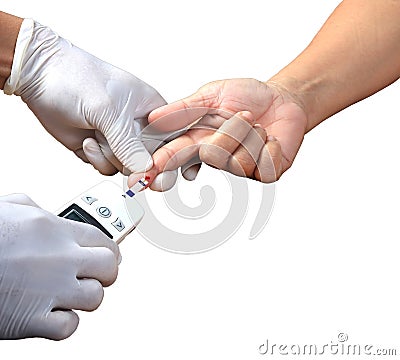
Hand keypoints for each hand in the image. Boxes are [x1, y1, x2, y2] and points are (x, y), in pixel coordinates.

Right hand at [0, 194, 119, 339]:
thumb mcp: (10, 207)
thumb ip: (38, 210)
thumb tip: (50, 215)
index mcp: (55, 229)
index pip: (104, 241)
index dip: (108, 251)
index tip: (106, 256)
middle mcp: (59, 258)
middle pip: (109, 268)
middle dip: (104, 273)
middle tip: (92, 275)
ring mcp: (48, 289)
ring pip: (95, 298)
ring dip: (84, 298)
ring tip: (67, 294)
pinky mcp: (30, 319)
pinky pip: (68, 326)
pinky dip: (64, 323)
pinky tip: (50, 313)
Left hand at [4, 19, 179, 189]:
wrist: (39, 78)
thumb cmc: (75, 77)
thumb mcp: (107, 110)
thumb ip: (128, 143)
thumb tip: (146, 169)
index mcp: (152, 110)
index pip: (173, 140)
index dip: (171, 157)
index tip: (158, 166)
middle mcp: (139, 126)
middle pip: (153, 160)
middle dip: (138, 164)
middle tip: (129, 164)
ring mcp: (120, 140)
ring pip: (129, 168)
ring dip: (110, 158)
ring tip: (95, 136)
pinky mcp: (103, 149)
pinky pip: (109, 168)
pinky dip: (96, 159)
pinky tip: (87, 141)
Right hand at [130, 78, 306, 186]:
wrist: (282, 99)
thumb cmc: (247, 96)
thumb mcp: (212, 94)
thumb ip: (184, 109)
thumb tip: (154, 117)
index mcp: (200, 139)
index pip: (176, 155)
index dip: (161, 165)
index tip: (144, 177)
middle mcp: (217, 157)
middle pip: (211, 155)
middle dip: (230, 131)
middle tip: (243, 116)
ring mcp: (240, 168)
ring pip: (238, 161)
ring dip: (252, 135)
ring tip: (257, 126)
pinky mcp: (264, 173)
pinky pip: (262, 166)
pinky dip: (269, 145)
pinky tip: (269, 139)